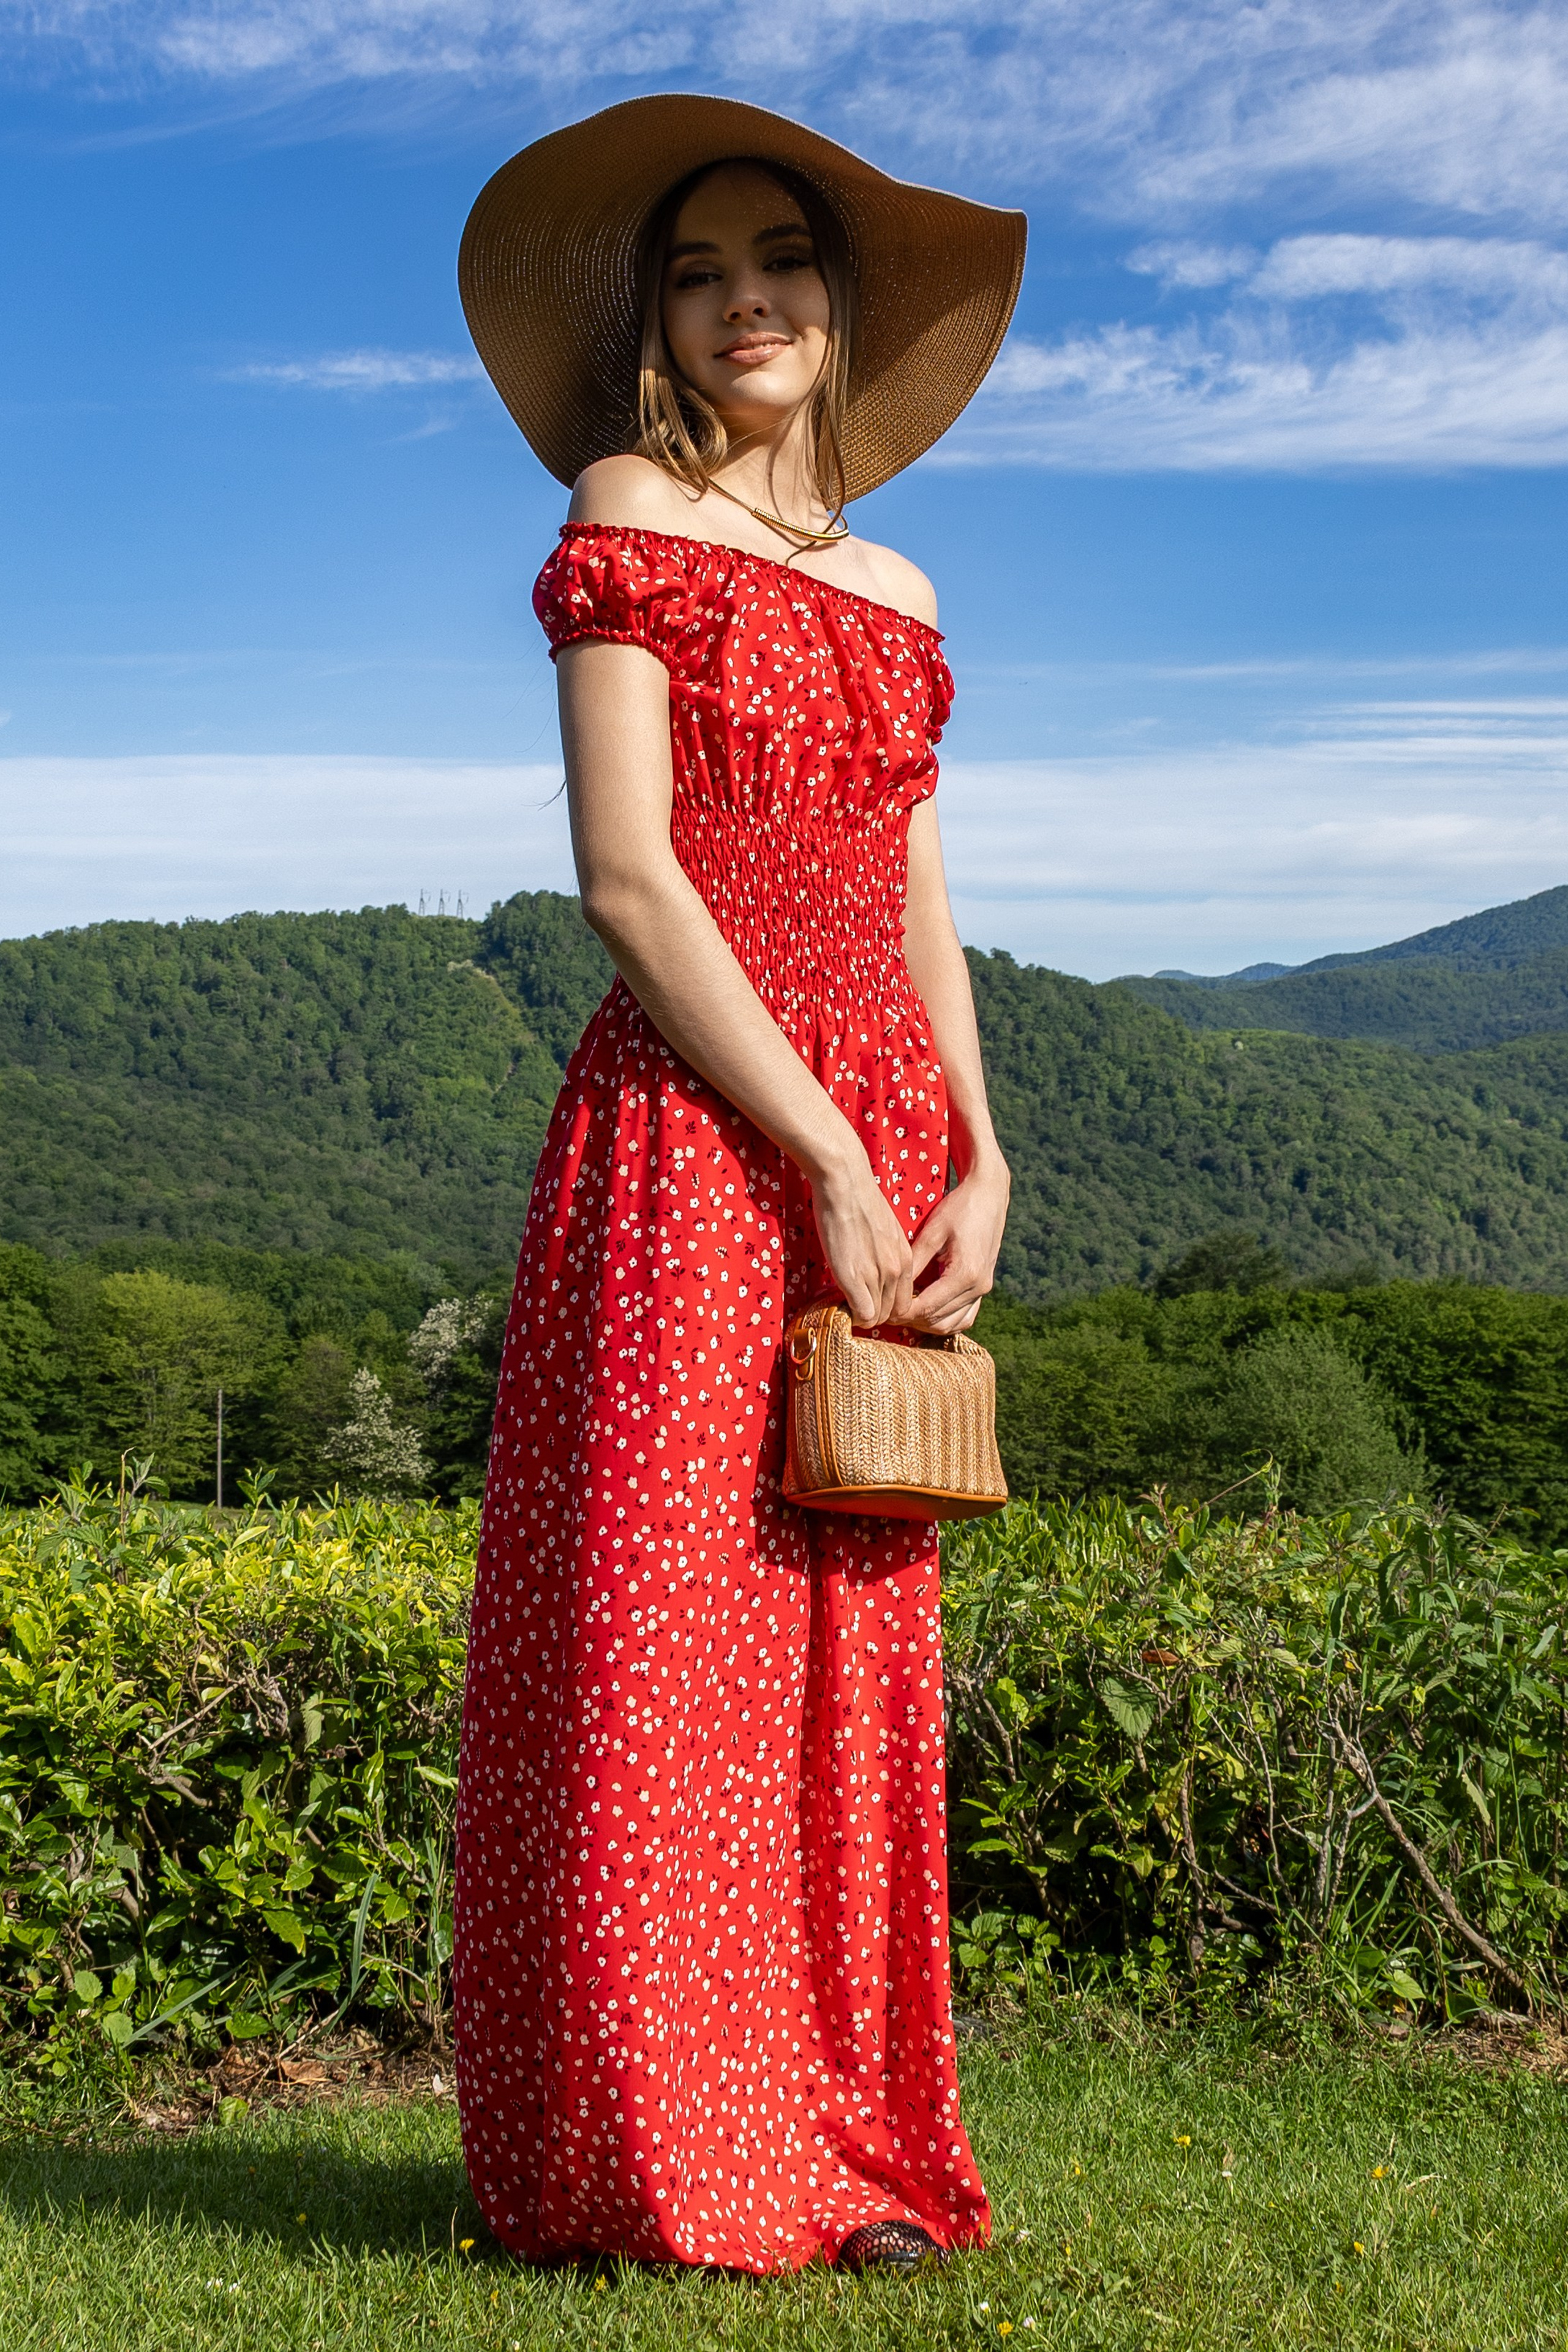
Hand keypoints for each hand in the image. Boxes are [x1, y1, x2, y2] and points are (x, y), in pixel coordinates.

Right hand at [810, 1151, 915, 1326]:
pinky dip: (851, 1314)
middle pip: (892, 1314)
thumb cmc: (859, 1201)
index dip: (887, 1307)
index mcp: (906, 1259)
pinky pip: (862, 1313)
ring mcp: (877, 1275)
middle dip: (874, 1314)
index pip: (905, 1302)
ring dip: (861, 1314)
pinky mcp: (854, 1277)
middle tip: (855, 1304)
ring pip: (876, 1317)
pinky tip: (840, 1301)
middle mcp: (896, 1270)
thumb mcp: (885, 1231)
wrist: (845, 1183)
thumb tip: (875, 1270)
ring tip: (846, 1300)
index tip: (871, 1301)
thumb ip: (886, 1254)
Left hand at [903, 1156, 1010, 1334]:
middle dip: (911, 1320)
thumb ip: (914, 1263)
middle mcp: (978, 1287)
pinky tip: (925, 1310)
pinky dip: (944, 1319)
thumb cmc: (959, 1208)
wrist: (989, 1194)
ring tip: (904, 1311)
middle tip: (888, 1311)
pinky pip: (964, 1316)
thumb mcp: (932, 1232)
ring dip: (926, 1323)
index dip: (901, 1313)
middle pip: (937, 1320)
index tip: (882, 1309)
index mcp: (964, 1273)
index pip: (926, 1308)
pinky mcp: (983, 1286)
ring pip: (951, 1323)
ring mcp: (983, 1289)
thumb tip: (892, 1289)